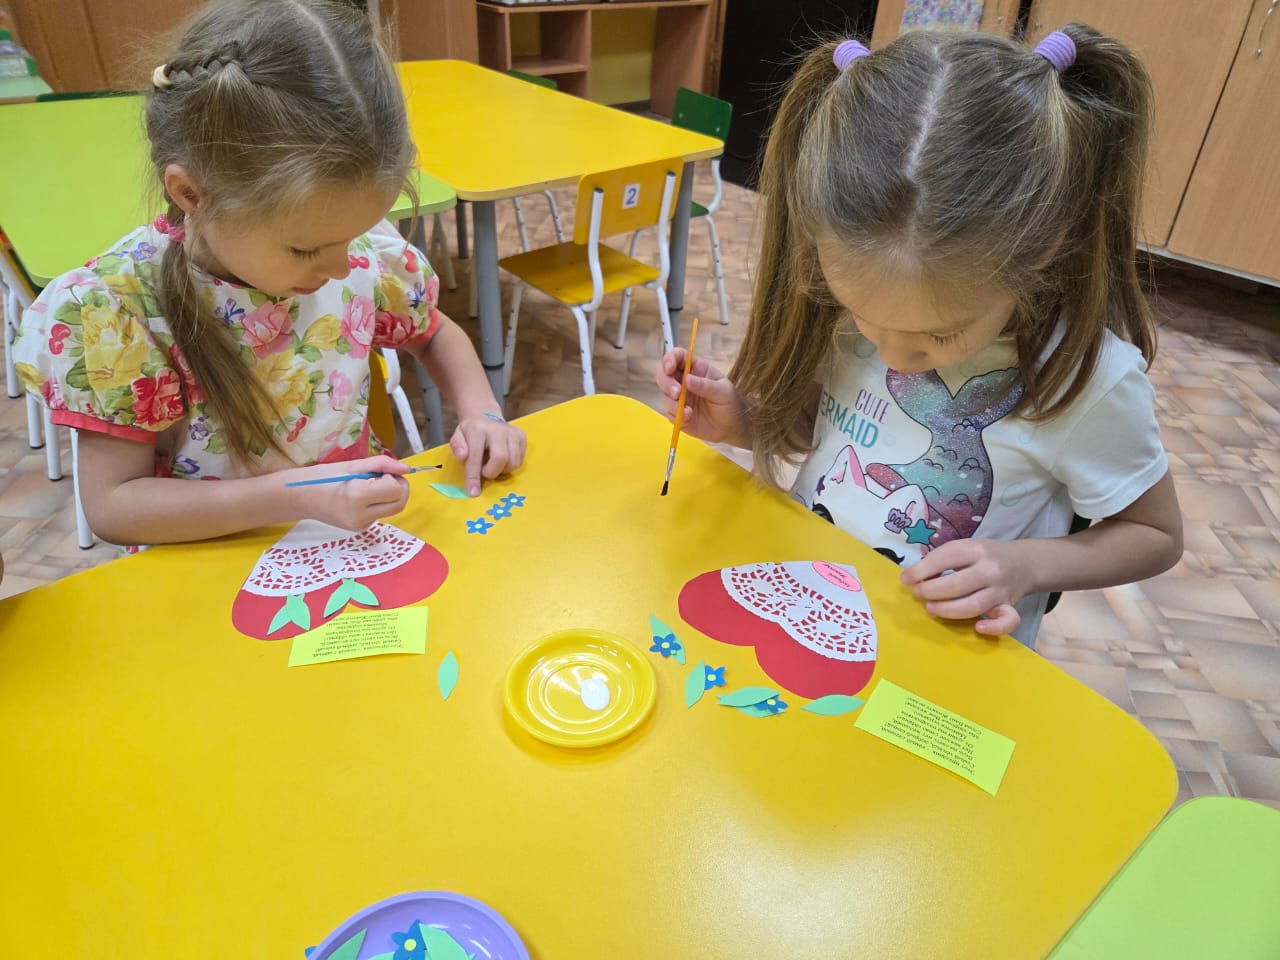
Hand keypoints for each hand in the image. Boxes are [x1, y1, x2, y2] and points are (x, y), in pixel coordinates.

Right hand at [284, 454, 411, 530]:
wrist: (300, 497)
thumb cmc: (324, 477)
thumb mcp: (353, 465)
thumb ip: (382, 465)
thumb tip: (407, 469)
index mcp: (358, 496)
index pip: (395, 490)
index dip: (395, 478)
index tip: (384, 471)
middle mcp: (360, 515)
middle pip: (399, 504)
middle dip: (399, 488)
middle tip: (386, 477)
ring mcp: (360, 525)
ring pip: (392, 510)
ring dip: (390, 496)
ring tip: (370, 485)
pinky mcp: (359, 529)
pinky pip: (380, 514)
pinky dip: (379, 503)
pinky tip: (362, 497)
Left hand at [451, 413, 526, 495]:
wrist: (485, 417)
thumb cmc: (470, 432)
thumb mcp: (457, 436)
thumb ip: (457, 446)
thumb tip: (462, 457)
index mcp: (477, 429)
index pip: (476, 457)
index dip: (474, 477)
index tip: (473, 492)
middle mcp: (497, 429)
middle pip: (501, 458)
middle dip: (492, 472)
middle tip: (485, 471)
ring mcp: (512, 432)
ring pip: (513, 462)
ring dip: (502, 470)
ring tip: (493, 464)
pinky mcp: (521, 436)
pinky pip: (520, 460)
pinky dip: (510, 466)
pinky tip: (502, 460)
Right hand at [654, 349, 749, 445]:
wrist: (733, 427)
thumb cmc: (731, 404)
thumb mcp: (723, 391)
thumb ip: (705, 385)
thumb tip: (687, 379)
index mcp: (696, 369)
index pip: (678, 357)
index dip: (670, 359)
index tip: (669, 369)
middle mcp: (684, 381)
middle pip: (664, 375)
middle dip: (666, 382)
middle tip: (677, 393)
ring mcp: (680, 398)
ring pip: (665, 395)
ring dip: (672, 403)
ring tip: (689, 412)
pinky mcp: (678, 413)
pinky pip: (669, 413)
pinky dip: (676, 416)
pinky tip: (689, 418)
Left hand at [900, 538, 1030, 635]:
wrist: (1024, 562)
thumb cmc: (985, 555)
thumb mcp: (965, 547)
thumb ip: (941, 559)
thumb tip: (911, 577)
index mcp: (976, 549)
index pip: (945, 559)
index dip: (921, 570)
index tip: (905, 579)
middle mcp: (990, 569)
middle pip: (956, 585)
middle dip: (931, 591)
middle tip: (918, 594)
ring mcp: (1001, 590)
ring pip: (974, 605)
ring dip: (948, 610)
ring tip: (931, 608)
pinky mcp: (1010, 606)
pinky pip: (1008, 621)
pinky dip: (994, 627)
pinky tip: (978, 627)